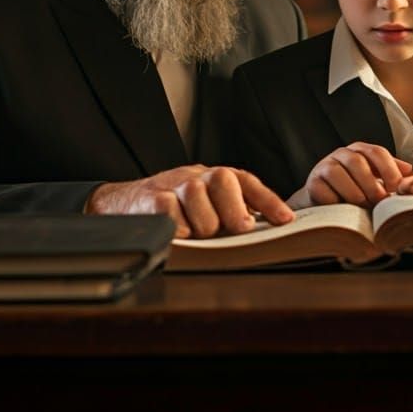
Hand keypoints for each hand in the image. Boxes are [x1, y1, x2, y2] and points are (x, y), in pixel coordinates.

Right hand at [86, 165, 292, 238]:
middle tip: (239, 228)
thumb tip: (267, 230)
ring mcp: (173, 184)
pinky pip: (170, 211)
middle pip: (223, 179)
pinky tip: (181, 235)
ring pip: (197, 195)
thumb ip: (233, 213)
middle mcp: (197, 176)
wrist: (126, 203)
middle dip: (234, 207)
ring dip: (204, 222)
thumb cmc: (177, 210)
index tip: (286, 221)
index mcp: (216, 178)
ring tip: (201, 235)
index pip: (246, 182)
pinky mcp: (152, 198)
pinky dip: (179, 226)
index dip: (268, 200)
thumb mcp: (207, 207)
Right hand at [306, 142, 412, 207]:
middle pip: (357, 162)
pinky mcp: (312, 183)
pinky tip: (344, 210)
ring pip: (338, 174)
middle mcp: (341, 154)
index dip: (389, 170)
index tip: (397, 188)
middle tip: (380, 201)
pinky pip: (323, 191)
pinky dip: (335, 201)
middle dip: (371, 184)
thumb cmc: (355, 189)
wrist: (324, 200)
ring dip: (354, 193)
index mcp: (360, 150)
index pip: (377, 152)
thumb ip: (392, 174)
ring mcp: (324, 166)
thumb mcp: (375, 179)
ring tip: (363, 206)